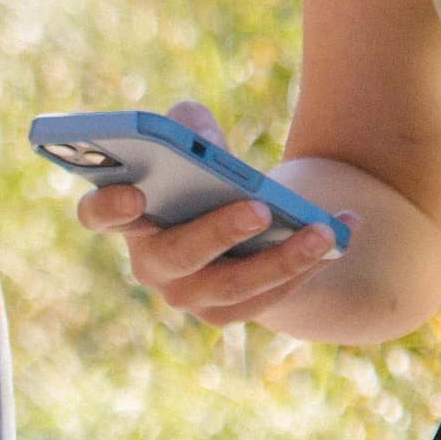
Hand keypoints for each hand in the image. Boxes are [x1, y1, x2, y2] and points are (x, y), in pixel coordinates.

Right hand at [77, 100, 338, 328]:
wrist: (240, 227)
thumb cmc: (206, 175)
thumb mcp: (197, 140)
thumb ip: (190, 127)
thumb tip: (202, 139)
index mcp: (128, 216)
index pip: (98, 215)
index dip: (109, 206)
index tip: (135, 193)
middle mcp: (149, 263)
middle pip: (177, 255)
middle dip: (217, 232)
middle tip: (257, 208)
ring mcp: (186, 294)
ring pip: (231, 285)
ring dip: (282, 258)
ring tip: (324, 230)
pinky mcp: (226, 312)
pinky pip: (268, 297)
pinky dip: (307, 267)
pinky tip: (342, 235)